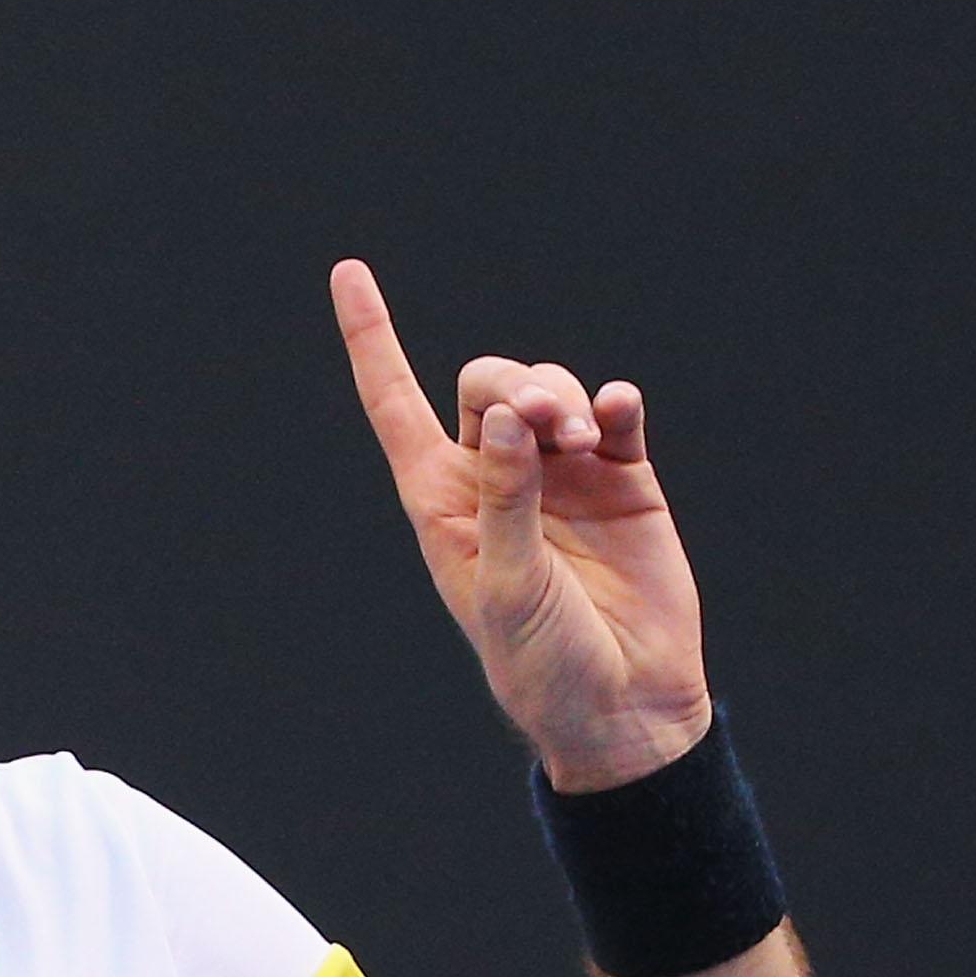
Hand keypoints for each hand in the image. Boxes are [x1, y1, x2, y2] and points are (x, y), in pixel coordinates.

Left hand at [329, 260, 712, 790]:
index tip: (348, 272)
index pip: (396, 405)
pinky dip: (615, 401)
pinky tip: (617, 410)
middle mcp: (498, 477)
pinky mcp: (624, 480)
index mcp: (444, 502)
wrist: (626, 704)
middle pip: (487, 384)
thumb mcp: (508, 586)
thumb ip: (506, 499)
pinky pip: (614, 414)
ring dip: (562, 397)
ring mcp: (562, 475)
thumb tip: (509, 415)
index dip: (372, 340)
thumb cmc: (544, 661)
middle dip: (514, 384)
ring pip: (549, 391)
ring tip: (582, 435)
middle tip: (548, 422)